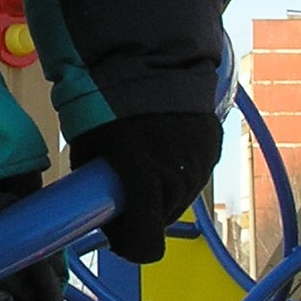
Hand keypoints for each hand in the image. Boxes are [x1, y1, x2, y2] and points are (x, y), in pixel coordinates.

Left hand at [69, 112, 221, 264]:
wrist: (149, 55)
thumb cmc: (105, 99)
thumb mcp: (87, 145)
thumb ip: (94, 181)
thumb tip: (91, 202)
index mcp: (144, 180)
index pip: (145, 245)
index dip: (128, 244)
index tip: (116, 231)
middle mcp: (177, 178)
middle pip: (162, 220)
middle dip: (143, 213)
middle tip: (123, 188)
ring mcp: (200, 163)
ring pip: (180, 199)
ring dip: (162, 192)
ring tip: (144, 162)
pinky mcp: (214, 146)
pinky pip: (194, 173)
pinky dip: (179, 170)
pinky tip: (164, 147)